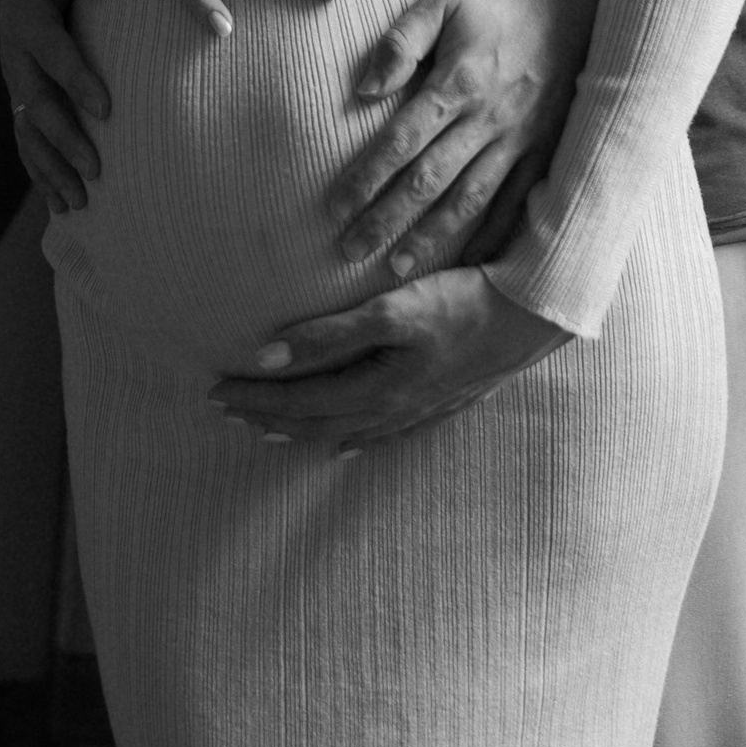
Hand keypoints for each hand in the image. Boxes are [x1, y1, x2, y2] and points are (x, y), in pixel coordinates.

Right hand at [0, 0, 109, 213]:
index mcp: (25, 17)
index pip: (53, 54)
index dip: (77, 81)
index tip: (107, 108)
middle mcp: (15, 53)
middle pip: (37, 105)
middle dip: (65, 141)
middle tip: (97, 171)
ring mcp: (16, 75)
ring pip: (28, 130)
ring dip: (50, 168)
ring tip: (78, 203)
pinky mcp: (22, 86)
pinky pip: (26, 134)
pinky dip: (40, 169)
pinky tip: (59, 202)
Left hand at [209, 269, 569, 450]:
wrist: (532, 319)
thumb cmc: (462, 303)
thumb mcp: (393, 311)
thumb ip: (329, 334)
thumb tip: (267, 354)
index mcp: (375, 388)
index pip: (297, 398)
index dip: (254, 396)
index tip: (214, 389)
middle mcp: (391, 409)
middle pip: (314, 419)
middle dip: (266, 414)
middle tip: (223, 408)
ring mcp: (416, 412)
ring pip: (344, 430)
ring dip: (300, 428)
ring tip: (266, 428)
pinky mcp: (438, 405)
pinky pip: (382, 434)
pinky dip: (351, 439)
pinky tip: (342, 443)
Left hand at [330, 0, 613, 275]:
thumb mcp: (442, 0)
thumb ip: (401, 43)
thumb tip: (364, 90)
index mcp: (459, 82)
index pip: (401, 143)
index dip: (365, 179)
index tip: (334, 208)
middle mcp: (490, 119)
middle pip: (428, 182)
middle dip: (385, 221)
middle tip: (349, 252)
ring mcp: (522, 139)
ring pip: (469, 201)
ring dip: (430, 237)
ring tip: (396, 269)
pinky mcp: (547, 148)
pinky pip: (518, 202)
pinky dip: (492, 236)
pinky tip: (469, 262)